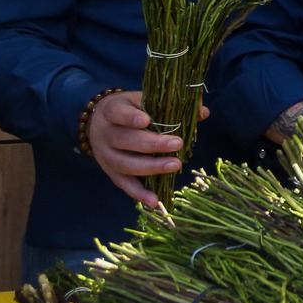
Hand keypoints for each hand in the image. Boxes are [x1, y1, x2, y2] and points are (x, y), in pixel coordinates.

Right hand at [88, 92, 208, 206]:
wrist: (99, 122)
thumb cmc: (130, 109)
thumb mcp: (144, 100)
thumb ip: (171, 105)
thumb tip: (203, 112)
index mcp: (111, 111)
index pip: (117, 112)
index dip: (129, 117)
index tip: (146, 120)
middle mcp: (105, 134)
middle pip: (124, 140)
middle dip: (151, 144)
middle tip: (177, 144)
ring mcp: (106, 156)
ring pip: (125, 164)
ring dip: (150, 167)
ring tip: (174, 165)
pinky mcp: (111, 172)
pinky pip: (125, 184)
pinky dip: (139, 194)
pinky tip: (155, 201)